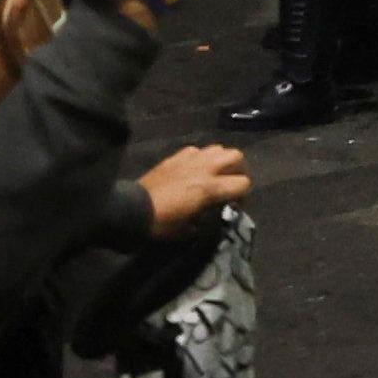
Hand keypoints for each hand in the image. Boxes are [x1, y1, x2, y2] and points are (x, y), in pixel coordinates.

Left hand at [134, 145, 249, 236]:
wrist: (134, 209)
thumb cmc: (162, 223)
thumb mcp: (190, 229)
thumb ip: (208, 218)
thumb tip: (212, 214)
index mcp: (210, 188)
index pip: (243, 183)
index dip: (243, 195)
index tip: (235, 204)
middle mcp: (204, 168)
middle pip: (236, 156)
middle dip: (239, 169)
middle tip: (230, 183)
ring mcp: (189, 159)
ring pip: (218, 148)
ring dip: (221, 160)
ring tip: (215, 174)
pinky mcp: (175, 156)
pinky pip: (196, 150)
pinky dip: (201, 158)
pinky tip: (194, 169)